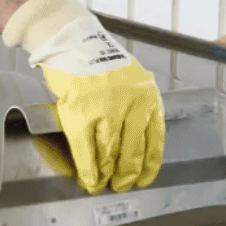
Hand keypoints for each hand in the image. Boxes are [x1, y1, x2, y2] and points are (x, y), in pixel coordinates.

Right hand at [3, 0, 163, 193]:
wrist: (72, 40)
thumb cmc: (98, 61)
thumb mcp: (130, 81)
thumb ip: (136, 107)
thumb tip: (133, 143)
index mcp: (147, 95)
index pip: (154, 139)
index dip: (148, 165)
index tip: (144, 179)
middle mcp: (131, 103)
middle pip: (132, 151)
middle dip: (127, 174)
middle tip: (122, 185)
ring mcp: (106, 108)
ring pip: (110, 153)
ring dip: (106, 174)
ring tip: (102, 185)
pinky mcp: (80, 112)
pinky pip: (86, 149)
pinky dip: (88, 168)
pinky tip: (88, 178)